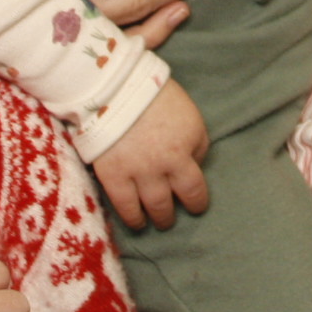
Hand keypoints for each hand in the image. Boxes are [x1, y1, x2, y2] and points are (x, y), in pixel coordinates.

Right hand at [89, 80, 210, 230]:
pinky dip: (133, 218)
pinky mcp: (113, 176)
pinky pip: (125, 206)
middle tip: (171, 217)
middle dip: (175, 212)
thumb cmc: (155, 96)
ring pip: (154, 207)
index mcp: (185, 147)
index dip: (197, 202)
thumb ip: (195, 144)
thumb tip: (193, 165)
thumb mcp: (189, 116)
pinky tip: (137, 223)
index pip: (196, 187)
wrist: (114, 88)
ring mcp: (139, 172)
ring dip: (158, 218)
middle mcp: (166, 164)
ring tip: (156, 222)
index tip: (196, 206)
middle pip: (175, 199)